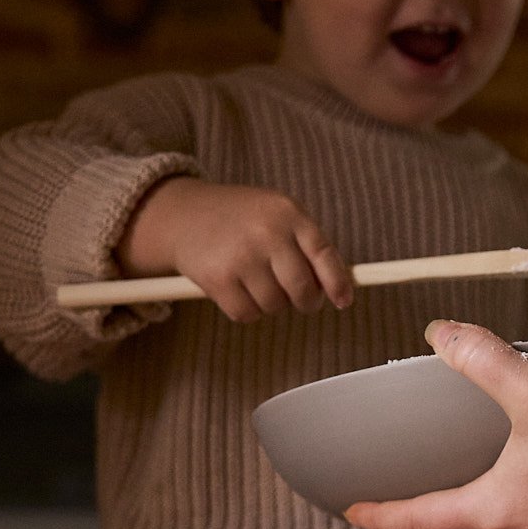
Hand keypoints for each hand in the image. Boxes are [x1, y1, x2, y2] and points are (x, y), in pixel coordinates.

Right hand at [118, 177, 353, 320]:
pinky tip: (238, 289)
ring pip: (276, 306)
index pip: (324, 254)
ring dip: (272, 303)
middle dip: (306, 302)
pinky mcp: (217, 279)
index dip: (337, 283)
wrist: (184, 214)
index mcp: (287, 213)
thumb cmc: (242, 219)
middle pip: (302, 290)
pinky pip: (248, 315)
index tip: (343, 301)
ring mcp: (240, 256)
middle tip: (299, 299)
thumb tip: (337, 289)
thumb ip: (307, 244)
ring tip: (257, 281)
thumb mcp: (278, 214)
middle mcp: (266, 233)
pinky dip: (247, 310)